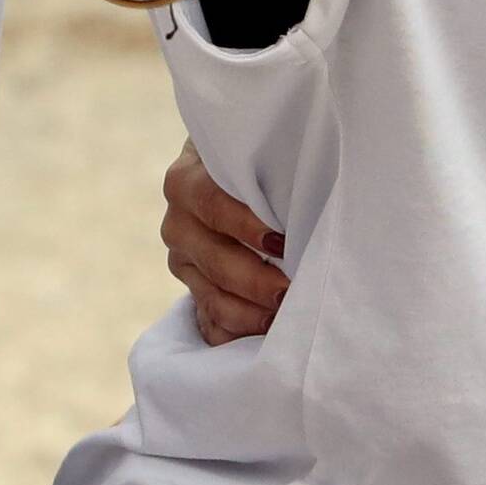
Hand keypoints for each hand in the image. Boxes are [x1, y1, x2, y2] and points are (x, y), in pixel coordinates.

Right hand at [161, 142, 287, 341]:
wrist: (234, 172)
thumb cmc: (261, 155)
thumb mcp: (260, 148)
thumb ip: (271, 164)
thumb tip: (307, 176)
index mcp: (187, 180)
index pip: (210, 203)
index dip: (245, 225)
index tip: (281, 242)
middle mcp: (178, 221)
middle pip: (214, 259)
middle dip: (255, 280)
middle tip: (291, 292)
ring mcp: (183, 259)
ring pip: (212, 296)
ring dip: (251, 313)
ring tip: (284, 318)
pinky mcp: (195, 287)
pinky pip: (211, 321)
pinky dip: (238, 332)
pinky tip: (265, 336)